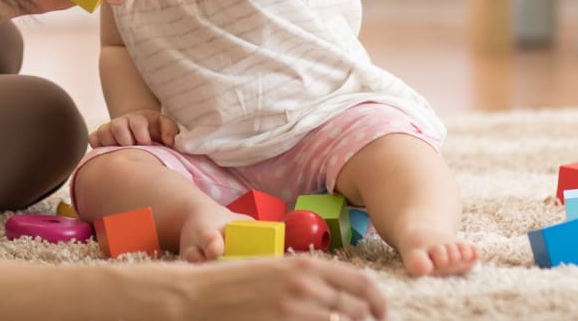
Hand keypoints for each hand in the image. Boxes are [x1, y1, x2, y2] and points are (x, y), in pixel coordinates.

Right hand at [88, 109, 177, 147]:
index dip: (141, 134)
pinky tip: (108, 154)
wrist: (140, 129)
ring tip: (121, 153)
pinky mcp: (99, 137)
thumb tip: (170, 141)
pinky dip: (97, 146)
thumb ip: (170, 130)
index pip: (137, 123)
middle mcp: (122, 122)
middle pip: (117, 126)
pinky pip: (92, 139)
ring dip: (111, 143)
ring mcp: (109, 129)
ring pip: (102, 132)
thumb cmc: (154, 131)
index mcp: (139, 120)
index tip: (147, 144)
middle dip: (125, 139)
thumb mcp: (164, 126)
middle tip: (132, 148)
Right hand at [183, 254, 386, 319]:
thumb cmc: (233, 282)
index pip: (360, 282)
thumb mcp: (273, 267)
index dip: (377, 301)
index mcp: (305, 265)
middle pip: (357, 310)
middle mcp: (305, 286)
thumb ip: (304, 277)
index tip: (380, 313)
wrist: (197, 296)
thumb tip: (335, 294)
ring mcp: (294, 311)